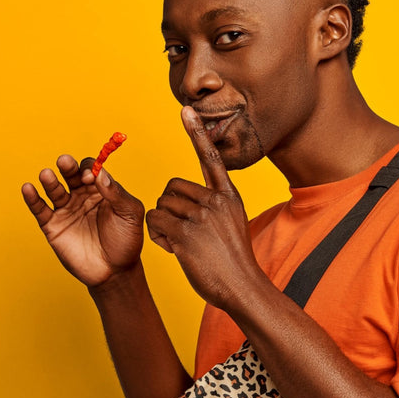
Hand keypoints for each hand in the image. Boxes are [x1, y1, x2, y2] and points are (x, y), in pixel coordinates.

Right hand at [21, 155, 144, 286]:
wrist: (115, 272)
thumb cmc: (127, 241)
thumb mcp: (130, 214)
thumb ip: (117, 193)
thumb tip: (100, 173)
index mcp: (102, 190)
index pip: (91, 170)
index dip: (90, 169)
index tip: (91, 177)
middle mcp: (82, 197)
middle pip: (71, 175)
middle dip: (68, 167)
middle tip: (65, 162)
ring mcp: (66, 210)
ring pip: (54, 189)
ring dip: (50, 180)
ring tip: (47, 175)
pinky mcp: (53, 226)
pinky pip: (40, 209)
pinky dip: (32, 198)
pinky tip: (28, 188)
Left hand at [145, 107, 265, 308]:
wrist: (243, 287)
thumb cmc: (233, 260)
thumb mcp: (234, 224)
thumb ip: (214, 206)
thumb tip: (184, 199)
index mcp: (228, 196)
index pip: (210, 159)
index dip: (197, 134)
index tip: (186, 110)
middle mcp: (215, 202)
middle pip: (172, 186)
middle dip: (168, 206)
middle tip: (179, 228)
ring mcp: (201, 218)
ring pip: (161, 205)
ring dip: (162, 223)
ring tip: (178, 242)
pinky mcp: (185, 235)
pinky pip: (155, 222)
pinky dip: (158, 236)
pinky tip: (173, 249)